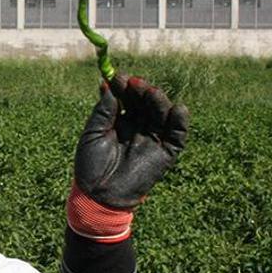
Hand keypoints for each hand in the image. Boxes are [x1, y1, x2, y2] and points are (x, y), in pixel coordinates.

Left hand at [74, 73, 188, 209]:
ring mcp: (152, 139)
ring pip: (161, 114)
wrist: (98, 195)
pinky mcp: (165, 153)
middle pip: (145, 103)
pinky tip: (178, 108)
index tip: (118, 77)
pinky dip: (181, 122)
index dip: (124, 87)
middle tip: (134, 82)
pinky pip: (177, 136)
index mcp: (120, 121)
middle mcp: (138, 127)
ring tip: (150, 92)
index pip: (126, 99)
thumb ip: (102, 112)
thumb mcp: (93, 135)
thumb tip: (106, 86)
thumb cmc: (90, 165)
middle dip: (141, 91)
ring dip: (158, 101)